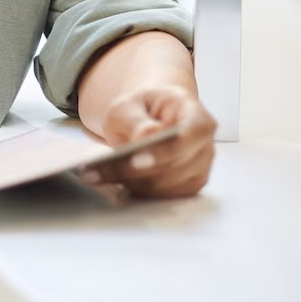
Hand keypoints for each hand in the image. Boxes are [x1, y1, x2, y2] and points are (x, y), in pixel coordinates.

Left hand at [81, 84, 214, 198]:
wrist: (148, 119)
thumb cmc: (141, 110)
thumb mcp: (128, 106)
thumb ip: (136, 121)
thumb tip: (146, 136)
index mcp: (197, 116)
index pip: (188, 136)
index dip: (164, 150)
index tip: (135, 159)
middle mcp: (204, 145)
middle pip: (176, 166)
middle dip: (137, 172)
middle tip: (98, 171)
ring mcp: (199, 168)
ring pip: (167, 185)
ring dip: (132, 182)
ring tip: (96, 175)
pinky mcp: (186, 186)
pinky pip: (162, 196)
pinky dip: (136, 190)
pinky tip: (111, 180)